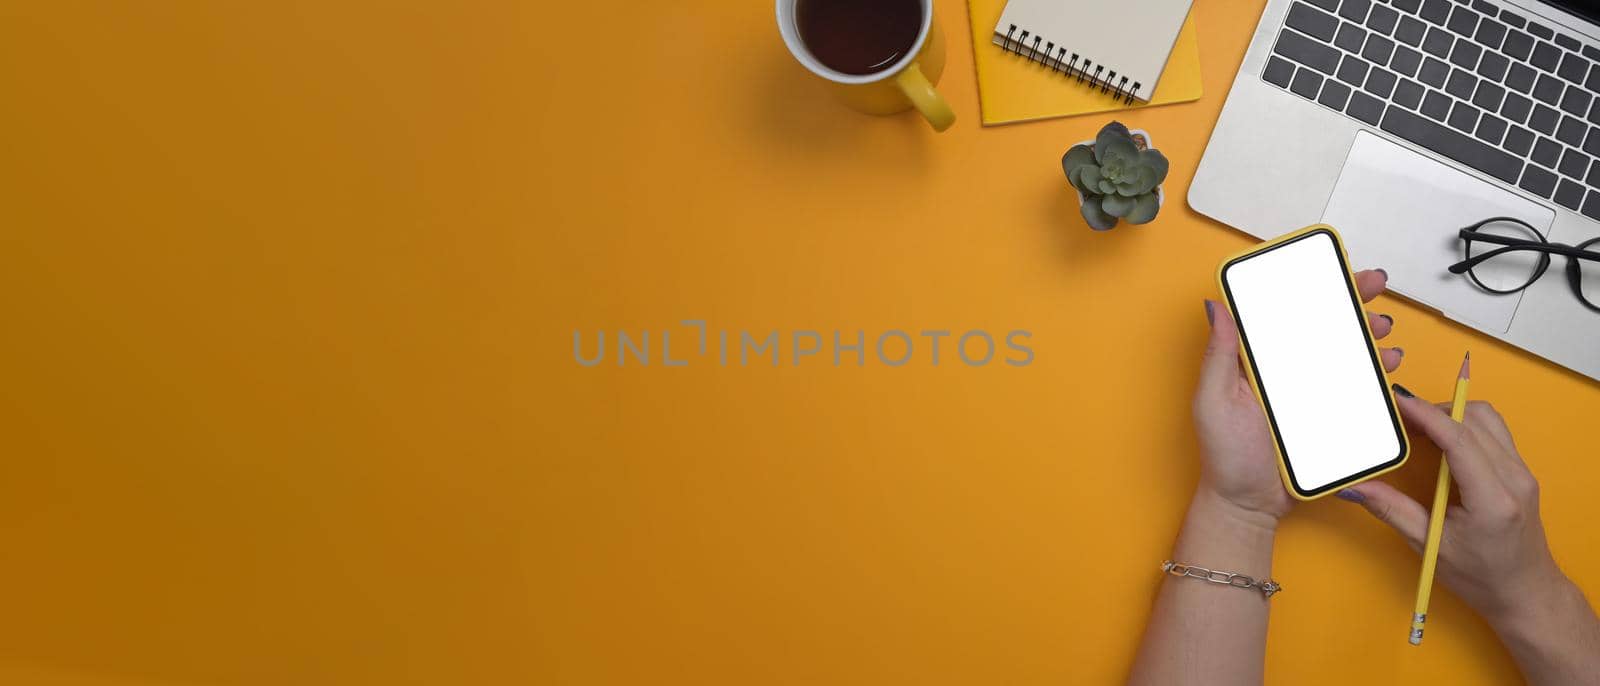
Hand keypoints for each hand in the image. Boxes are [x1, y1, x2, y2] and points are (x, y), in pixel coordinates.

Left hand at [1195, 269, 1402, 521]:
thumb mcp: (1214, 400)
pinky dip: (1378, 374)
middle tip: (1373, 286)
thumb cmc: (1224, 455)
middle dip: (1353, 302)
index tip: (1332, 267)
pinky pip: (1360, 390)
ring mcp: (1313, 394)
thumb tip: (1216, 307)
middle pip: (1325, 327)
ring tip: (1383, 331)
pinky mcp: (1333, 417)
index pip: (1287, 314)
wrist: (1249, 505)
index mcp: (1259, 361)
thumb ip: (1220, 355)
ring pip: (1348, 354)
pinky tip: (1388, 365)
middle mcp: (1288, 372)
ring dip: (1370, 335)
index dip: (1310, 288)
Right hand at [1341, 396, 1567, 626]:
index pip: (1459, 440)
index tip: (1397, 402)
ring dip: (1452, 414)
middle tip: (1399, 420)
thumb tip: (1353, 487)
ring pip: (1487, 418)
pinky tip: (1441, 439)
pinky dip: (1465, 424)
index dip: (1426, 415)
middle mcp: (1514, 479)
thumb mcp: (1429, 545)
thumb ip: (1391, 509)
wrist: (1526, 591)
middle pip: (1474, 420)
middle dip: (1433, 411)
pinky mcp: (1521, 470)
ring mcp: (1523, 472)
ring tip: (1418, 427)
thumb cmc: (1480, 577)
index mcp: (1493, 499)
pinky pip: (1494, 431)